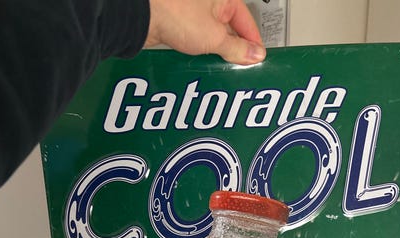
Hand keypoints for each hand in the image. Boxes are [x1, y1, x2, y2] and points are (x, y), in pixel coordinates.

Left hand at [145, 0, 265, 65]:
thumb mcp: (215, 37)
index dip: (253, 43)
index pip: (247, 22)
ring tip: (219, 68)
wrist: (143, 18)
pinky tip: (202, 64)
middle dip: (234, 51)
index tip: (257, 60)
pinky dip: (201, 53)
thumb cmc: (174, 13)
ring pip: (213, 38)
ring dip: (216, 54)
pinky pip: (197, 41)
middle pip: (230, 31)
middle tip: (238, 68)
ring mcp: (194, 14)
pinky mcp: (180, 25)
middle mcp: (210, 3)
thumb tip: (254, 54)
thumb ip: (237, 48)